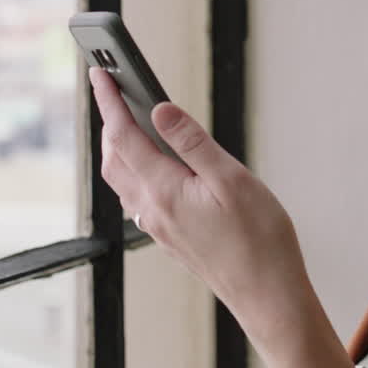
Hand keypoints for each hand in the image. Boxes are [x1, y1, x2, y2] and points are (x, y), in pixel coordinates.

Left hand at [88, 67, 349, 367]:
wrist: (267, 295)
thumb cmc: (260, 241)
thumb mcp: (233, 180)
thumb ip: (193, 143)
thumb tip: (161, 110)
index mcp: (165, 191)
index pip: (125, 136)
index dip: (110, 101)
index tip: (100, 73)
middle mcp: (152, 210)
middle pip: (115, 157)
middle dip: (110, 120)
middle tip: (113, 89)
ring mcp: (159, 226)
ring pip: (123, 179)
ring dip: (119, 145)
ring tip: (129, 118)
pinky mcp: (170, 236)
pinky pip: (137, 196)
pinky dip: (134, 169)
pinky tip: (153, 164)